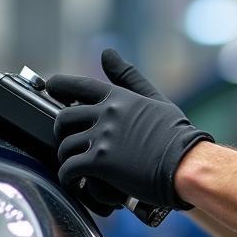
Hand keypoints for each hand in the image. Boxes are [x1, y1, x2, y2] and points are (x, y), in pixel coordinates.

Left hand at [47, 49, 212, 209]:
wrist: (187, 164)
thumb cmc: (177, 135)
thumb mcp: (154, 99)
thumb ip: (128, 77)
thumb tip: (107, 52)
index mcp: (119, 98)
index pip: (80, 86)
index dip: (60, 85)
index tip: (50, 87)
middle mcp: (107, 114)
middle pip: (64, 118)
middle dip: (61, 132)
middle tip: (69, 142)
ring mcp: (102, 138)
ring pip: (65, 147)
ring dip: (68, 159)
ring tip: (77, 169)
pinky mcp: (100, 163)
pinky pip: (69, 169)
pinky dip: (68, 179)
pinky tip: (75, 184)